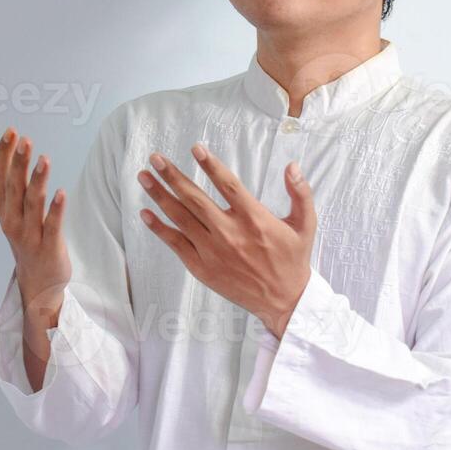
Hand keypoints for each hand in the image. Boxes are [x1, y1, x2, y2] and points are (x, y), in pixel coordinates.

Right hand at [0, 128, 69, 349]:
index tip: (11, 132)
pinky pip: (52, 225)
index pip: (0, 176)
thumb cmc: (28, 242)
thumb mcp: (14, 214)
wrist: (38, 285)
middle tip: (25, 140)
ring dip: (37, 181)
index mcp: (3, 210)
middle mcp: (12, 221)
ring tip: (44, 159)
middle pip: (14, 186)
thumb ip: (14, 188)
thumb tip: (15, 154)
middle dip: (19, 162)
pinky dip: (56, 209)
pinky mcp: (48, 247)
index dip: (4, 154)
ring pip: (32, 203)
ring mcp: (29, 235)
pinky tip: (61, 192)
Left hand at [137, 143, 314, 337]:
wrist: (283, 301)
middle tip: (155, 158)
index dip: (210, 165)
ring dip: (159, 195)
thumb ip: (300, 193)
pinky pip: (175, 244)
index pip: (227, 185)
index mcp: (254, 219)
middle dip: (172, 175)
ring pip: (180, 218)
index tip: (195, 148)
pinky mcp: (203, 268)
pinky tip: (145, 213)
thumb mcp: (305, 225)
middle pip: (194, 198)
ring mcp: (213, 251)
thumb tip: (292, 166)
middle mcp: (230, 233)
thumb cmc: (293, 259)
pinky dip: (159, 228)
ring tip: (144, 177)